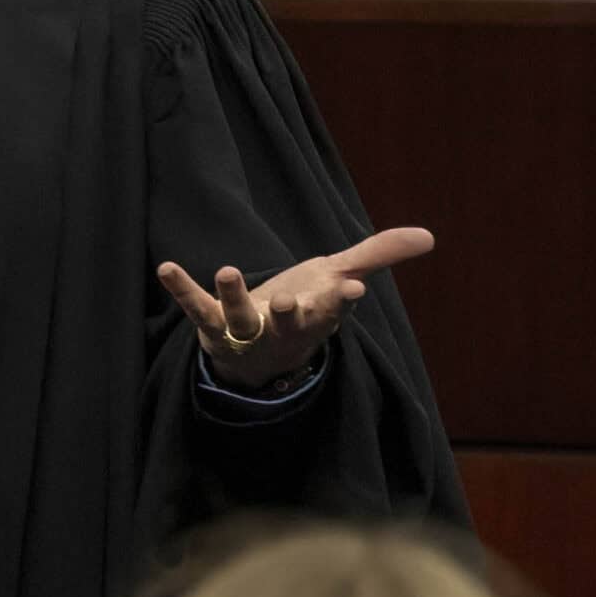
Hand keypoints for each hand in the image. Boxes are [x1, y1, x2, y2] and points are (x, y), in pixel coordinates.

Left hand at [155, 225, 434, 389]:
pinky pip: (196, 308)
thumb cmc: (303, 311)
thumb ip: (377, 256)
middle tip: (288, 300)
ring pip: (242, 319)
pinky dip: (182, 289)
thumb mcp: (338, 280)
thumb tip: (429, 236)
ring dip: (235, 296)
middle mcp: (283, 329)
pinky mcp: (213, 326)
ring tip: (227, 269)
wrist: (258, 360)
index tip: (351, 287)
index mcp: (317, 317)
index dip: (340, 300)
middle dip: (292, 313)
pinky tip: (166, 268)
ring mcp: (246, 330)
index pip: (333, 311)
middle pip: (291, 323)